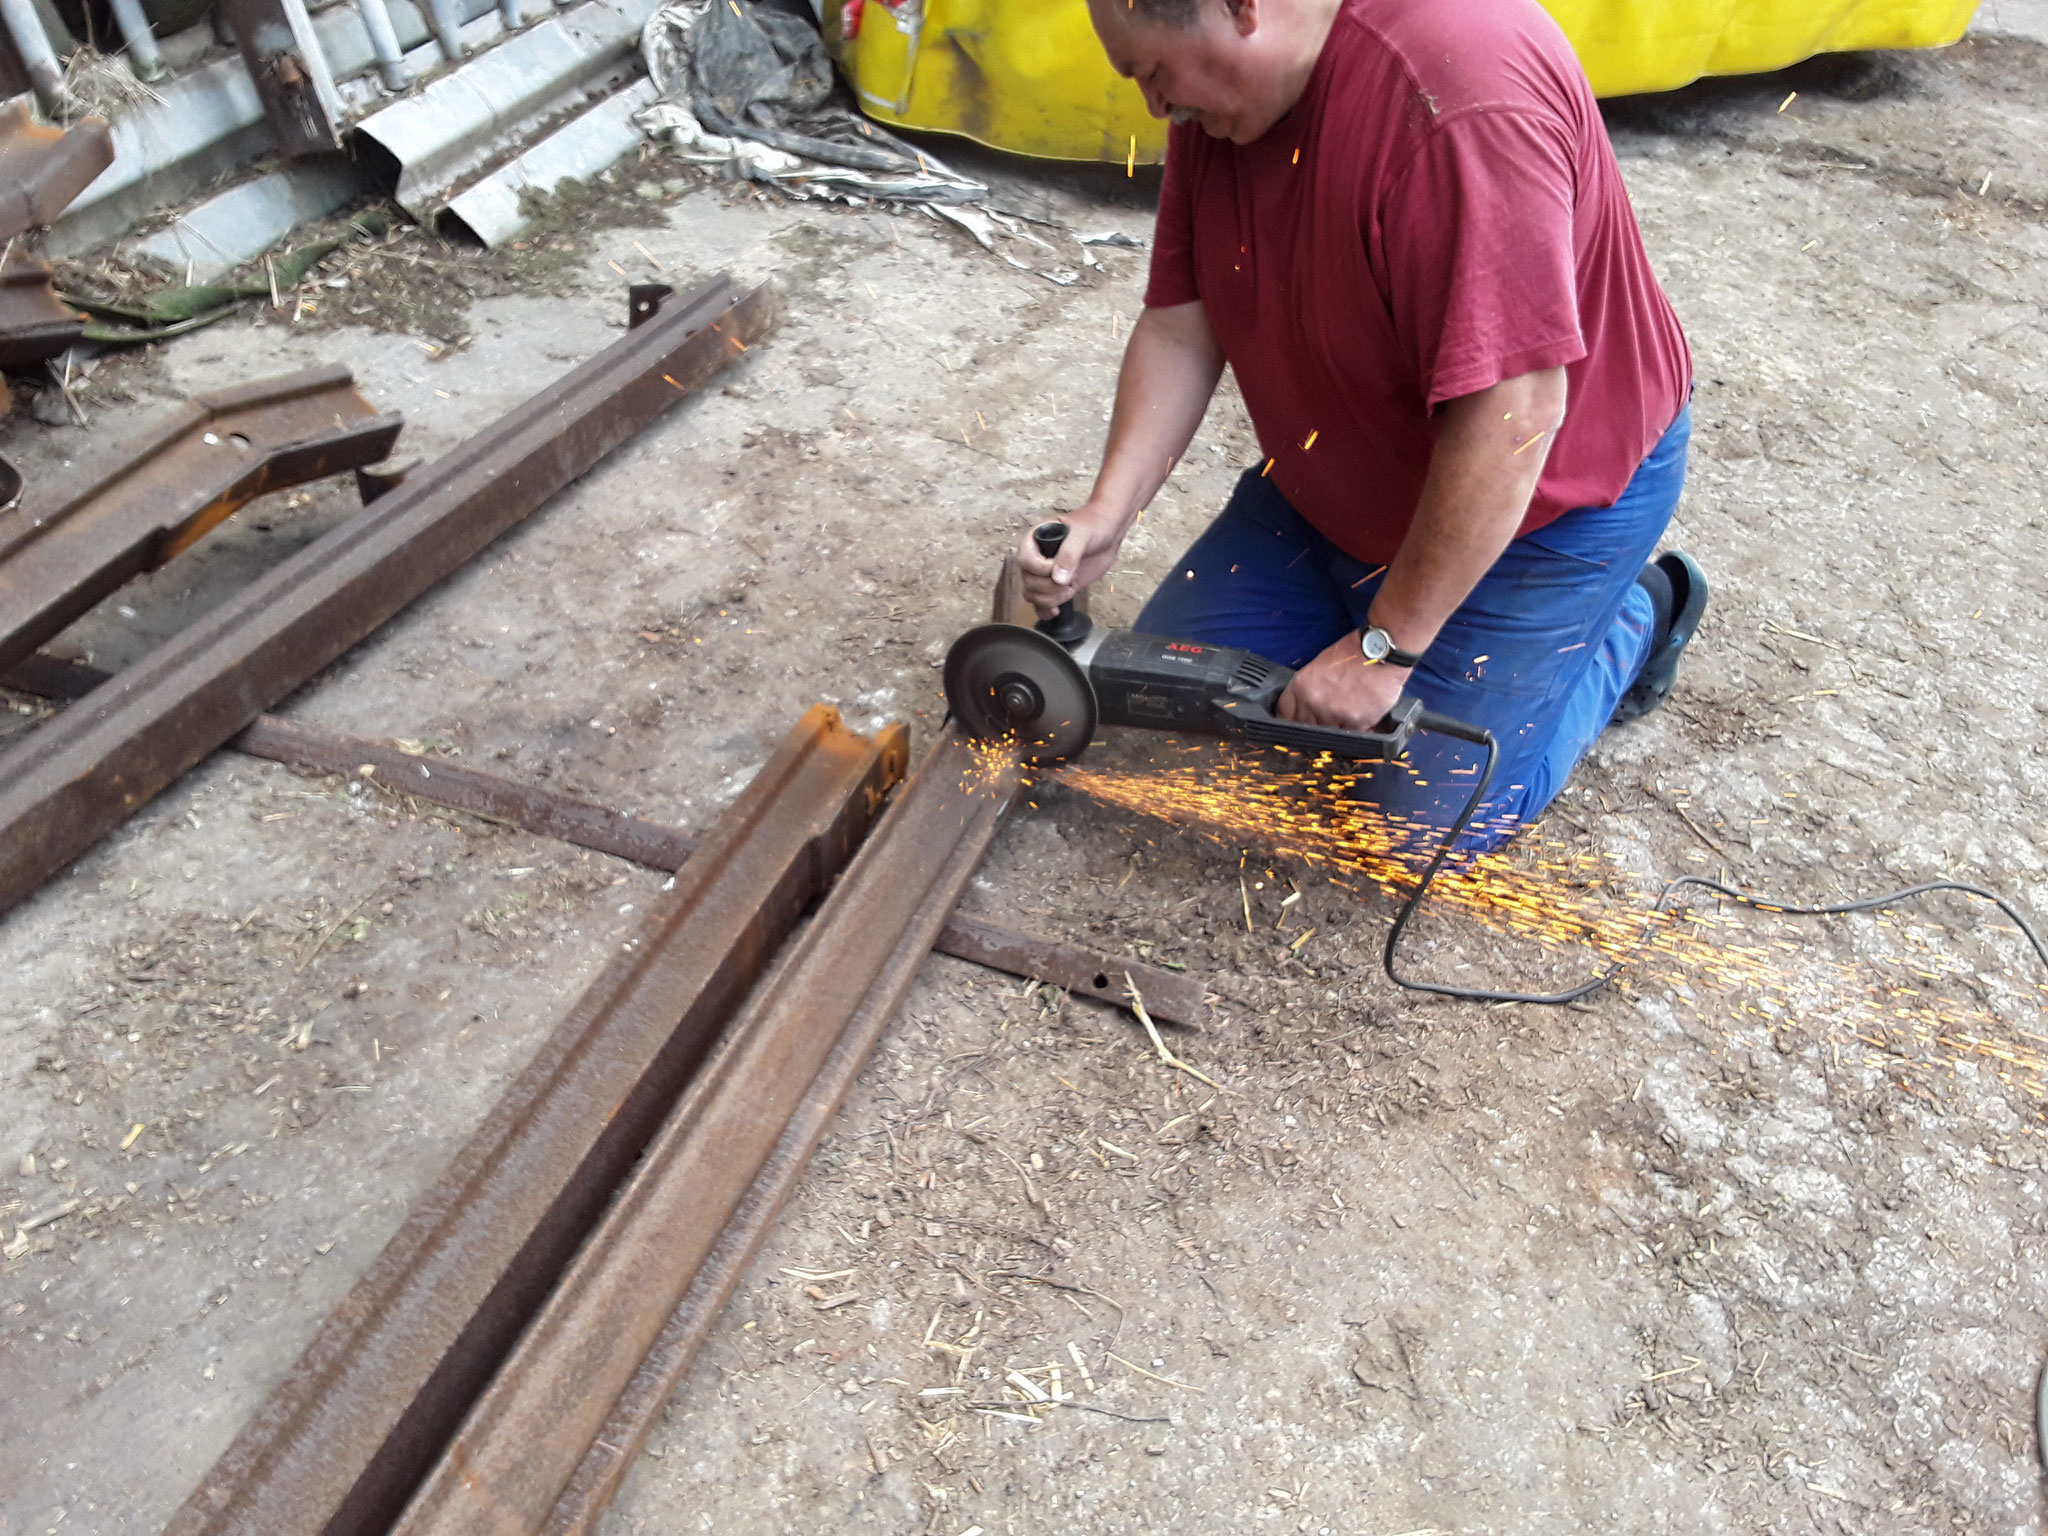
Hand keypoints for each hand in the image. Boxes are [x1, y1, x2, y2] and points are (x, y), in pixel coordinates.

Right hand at [1017, 504, 1124, 618]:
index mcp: (1035, 540)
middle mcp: (1037, 559)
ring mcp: (1046, 574)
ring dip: (1050, 599)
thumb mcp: (1082, 534)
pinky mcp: (1057, 586)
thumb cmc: (1093, 525)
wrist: (1108, 532)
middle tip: (1069, 581)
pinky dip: (1045, 611)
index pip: (1026, 562)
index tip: (1058, 567)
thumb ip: (1069, 553)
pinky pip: (1041, 604)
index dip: (1041, 570)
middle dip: (1049, 588)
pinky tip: (1056, 610)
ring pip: (1033, 595)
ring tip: (1069, 590)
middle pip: (1028, 583)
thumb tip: (1057, 578)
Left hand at [1278, 632, 1410, 730]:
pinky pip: (1351, 736)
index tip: (1297, 724)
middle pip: (1304, 729)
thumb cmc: (1352, 655)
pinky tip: (1360, 714)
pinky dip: (1356, 730)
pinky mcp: (1355, 722)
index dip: (1291, 721)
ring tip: (1347, 711)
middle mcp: (1314, 702)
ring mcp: (1334, 713)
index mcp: (1301, 687)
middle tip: (1327, 718)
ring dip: (1336, 729)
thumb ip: (1306, 691)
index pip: (1284, 715)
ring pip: (1328, 735)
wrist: (1380, 651)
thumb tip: (1300, 711)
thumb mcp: (1318, 668)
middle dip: (1314, 727)